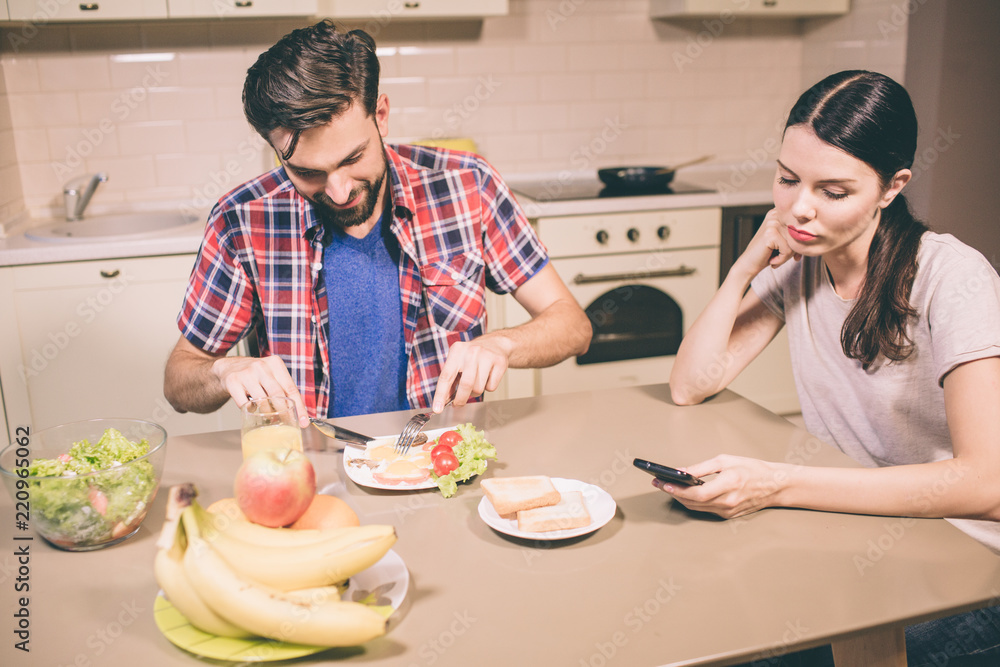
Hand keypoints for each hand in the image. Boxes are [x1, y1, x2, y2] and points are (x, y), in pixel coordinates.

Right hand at [211, 355, 309, 426]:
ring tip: (270, 417)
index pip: (291, 388)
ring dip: (267, 413)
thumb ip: (284, 389)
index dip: (299, 407)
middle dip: (284, 412)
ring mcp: (246, 373)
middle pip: (277, 395)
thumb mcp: (272, 375)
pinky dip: (250, 411)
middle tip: (286, 424)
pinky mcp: (233, 382)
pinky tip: (253, 410)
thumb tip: (299, 413)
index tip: (303, 422)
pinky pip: (244, 404)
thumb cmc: (256, 375)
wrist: (229, 367)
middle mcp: (262, 366)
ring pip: (262, 401)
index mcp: (275, 364)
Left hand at [431, 335, 512, 411]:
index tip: (437, 409)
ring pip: (478, 388)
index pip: (446, 376)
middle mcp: (472, 352)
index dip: (440, 395)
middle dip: (460, 399)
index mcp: (457, 350)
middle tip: (457, 405)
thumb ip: (450, 379)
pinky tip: (487, 377)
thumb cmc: (472, 356)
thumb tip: (444, 400)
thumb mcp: (457, 361)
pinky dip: (487, 387)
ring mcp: (487, 356)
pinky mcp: (500, 363)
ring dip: (475, 391)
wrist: (495, 344)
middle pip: (465, 385)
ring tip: (476, 381)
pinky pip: (491, 387)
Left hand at [652, 454, 788, 518]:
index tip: (663, 483)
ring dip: (680, 498)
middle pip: (694, 502)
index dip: (678, 490)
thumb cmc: (752, 469)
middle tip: (658, 482)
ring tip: (667, 486)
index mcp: (729, 484)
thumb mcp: (726, 460)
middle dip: (674, 493)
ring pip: (697, 508)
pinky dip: (693, 502)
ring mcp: (728, 511)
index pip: (697, 493)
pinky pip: (705, 510)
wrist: (774, 485)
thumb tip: (681, 471)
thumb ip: (702, 467)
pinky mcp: (728, 515)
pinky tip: (684, 493)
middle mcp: (728, 501)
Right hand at [733, 209, 800, 278]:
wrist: (749, 264)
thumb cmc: (768, 253)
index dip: (798, 241)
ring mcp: (773, 223)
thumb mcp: (784, 240)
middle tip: (780, 257)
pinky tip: (772, 260)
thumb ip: (796, 234)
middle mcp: (776, 214)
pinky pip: (788, 250)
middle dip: (793, 250)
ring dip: (787, 256)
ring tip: (775, 258)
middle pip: (798, 234)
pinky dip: (782, 259)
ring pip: (794, 243)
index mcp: (779, 213)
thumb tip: (816, 235)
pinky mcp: (771, 234)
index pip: (801, 226)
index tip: (791, 253)